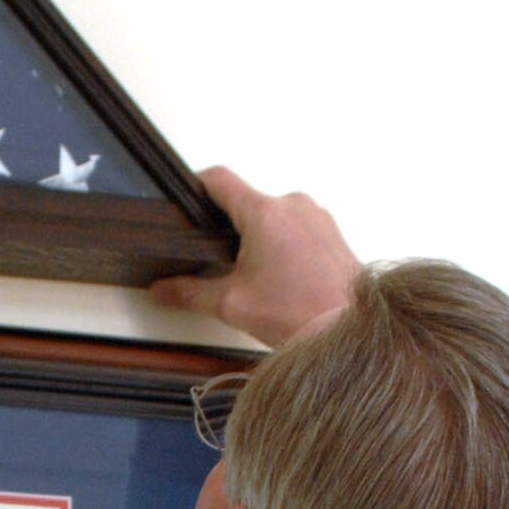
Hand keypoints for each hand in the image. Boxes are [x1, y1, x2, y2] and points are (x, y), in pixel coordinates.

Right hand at [149, 167, 360, 346]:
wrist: (346, 329)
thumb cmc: (301, 314)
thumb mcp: (231, 305)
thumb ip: (189, 293)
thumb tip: (163, 290)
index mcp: (264, 213)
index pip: (219, 180)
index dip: (196, 187)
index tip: (188, 197)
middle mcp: (293, 205)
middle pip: (246, 204)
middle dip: (231, 231)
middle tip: (225, 266)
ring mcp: (316, 216)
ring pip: (273, 217)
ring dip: (260, 241)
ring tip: (260, 279)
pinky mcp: (330, 231)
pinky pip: (297, 228)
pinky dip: (284, 247)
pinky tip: (283, 279)